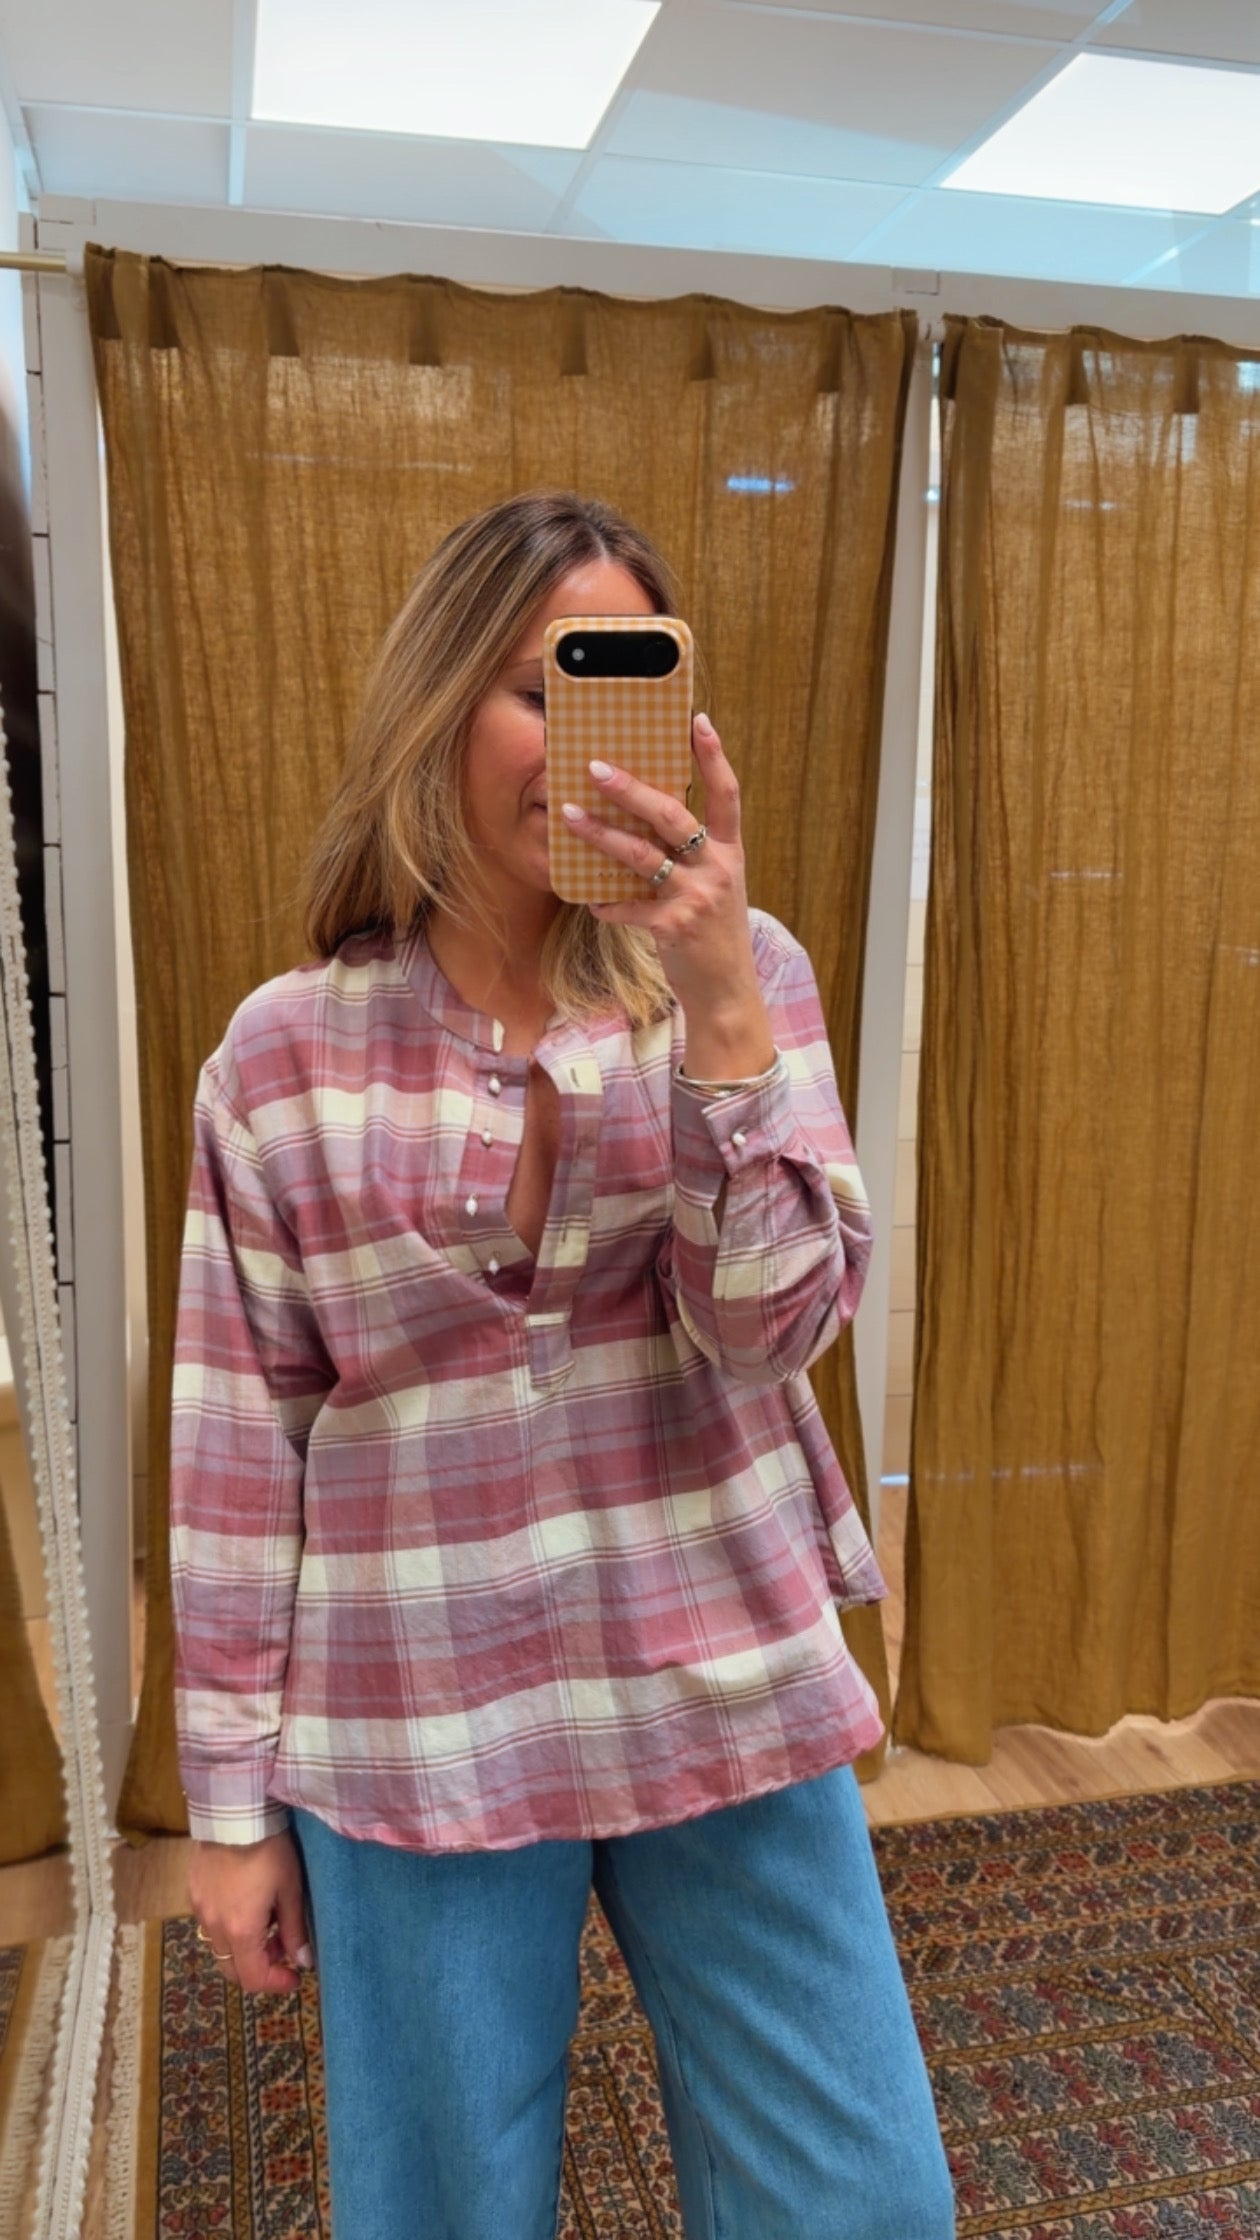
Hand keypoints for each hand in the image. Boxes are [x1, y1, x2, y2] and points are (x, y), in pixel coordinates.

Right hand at [188, 1830, 312, 1994]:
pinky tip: (245, 1904)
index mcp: (240, 1931)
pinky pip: (210, 1924)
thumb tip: (304, 1961)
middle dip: (259, 1968)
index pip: (254, 1977)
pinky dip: (229, 1928)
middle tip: (282, 1949)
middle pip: (232, 1969)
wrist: (234, 1812)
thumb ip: (295, 1929)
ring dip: (243, 1948)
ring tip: (266, 1922)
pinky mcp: (193, 1892)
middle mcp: (214, 1927)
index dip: (276, 1983)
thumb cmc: (269, 1850)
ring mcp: (199, 1910)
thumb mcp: (290, 1889)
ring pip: (219, 1947)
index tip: (295, 1975)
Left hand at [561, 714, 775, 1076]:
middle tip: (594, 767)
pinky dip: (605, 902)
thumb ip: (690, 855)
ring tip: (567, 815)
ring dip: (599, 834)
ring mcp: (696, 897)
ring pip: (640, 856)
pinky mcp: (674, 927)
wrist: (726, 991)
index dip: (714, 756)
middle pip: (671, 815)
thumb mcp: (715, 886)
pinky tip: (588, 899)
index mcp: (729, 851)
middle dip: (630, 789)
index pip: (726, 794)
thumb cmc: (712, 933)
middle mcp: (717, 868)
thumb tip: (641, 820)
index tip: (697, 720)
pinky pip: (628, 907)